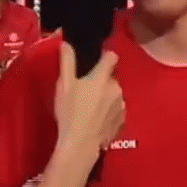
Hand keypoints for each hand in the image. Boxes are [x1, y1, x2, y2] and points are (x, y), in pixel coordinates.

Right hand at [50, 42, 123, 167]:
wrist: (81, 144)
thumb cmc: (70, 112)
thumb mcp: (64, 84)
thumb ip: (67, 61)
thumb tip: (67, 42)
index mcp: (103, 77)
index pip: (112, 56)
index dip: (105, 57)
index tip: (95, 62)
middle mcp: (117, 88)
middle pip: (111, 77)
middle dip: (101, 80)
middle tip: (85, 90)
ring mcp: (122, 105)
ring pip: (114, 94)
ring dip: (106, 96)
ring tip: (91, 107)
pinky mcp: (122, 121)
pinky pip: (117, 110)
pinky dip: (109, 111)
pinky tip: (97, 120)